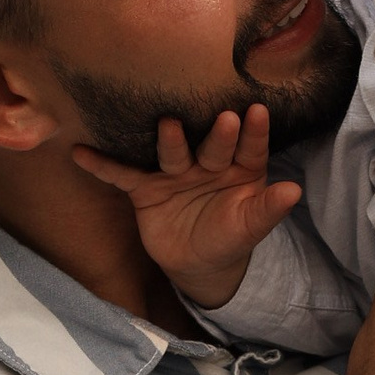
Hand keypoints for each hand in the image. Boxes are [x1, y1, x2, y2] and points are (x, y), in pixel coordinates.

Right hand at [73, 104, 300, 311]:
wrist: (199, 261)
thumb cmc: (230, 235)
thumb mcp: (250, 227)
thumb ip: (268, 209)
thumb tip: (293, 191)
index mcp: (240, 167)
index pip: (250, 148)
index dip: (254, 132)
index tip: (257, 112)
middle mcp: (207, 162)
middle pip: (212, 147)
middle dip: (216, 135)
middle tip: (222, 118)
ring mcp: (174, 172)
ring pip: (172, 154)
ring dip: (169, 140)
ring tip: (167, 125)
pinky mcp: (144, 188)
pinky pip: (122, 175)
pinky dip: (102, 165)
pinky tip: (80, 152)